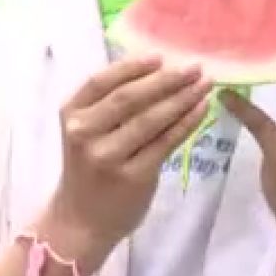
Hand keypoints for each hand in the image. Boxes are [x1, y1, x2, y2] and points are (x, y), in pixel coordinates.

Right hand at [44, 56, 212, 251]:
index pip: (101, 82)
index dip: (132, 67)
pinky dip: (185, 124)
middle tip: (194, 67)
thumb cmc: (87, 170)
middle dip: (165, 80)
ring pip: (150, 119)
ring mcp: (108, 156)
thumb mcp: (84, 133)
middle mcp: (85, 133)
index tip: (161, 56)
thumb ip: (106, 106)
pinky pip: (165, 143)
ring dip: (181, 99)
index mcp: (71, 115)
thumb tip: (153, 71)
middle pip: (129, 98)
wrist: (81, 218)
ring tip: (204, 85)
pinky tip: (200, 110)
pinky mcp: (132, 176)